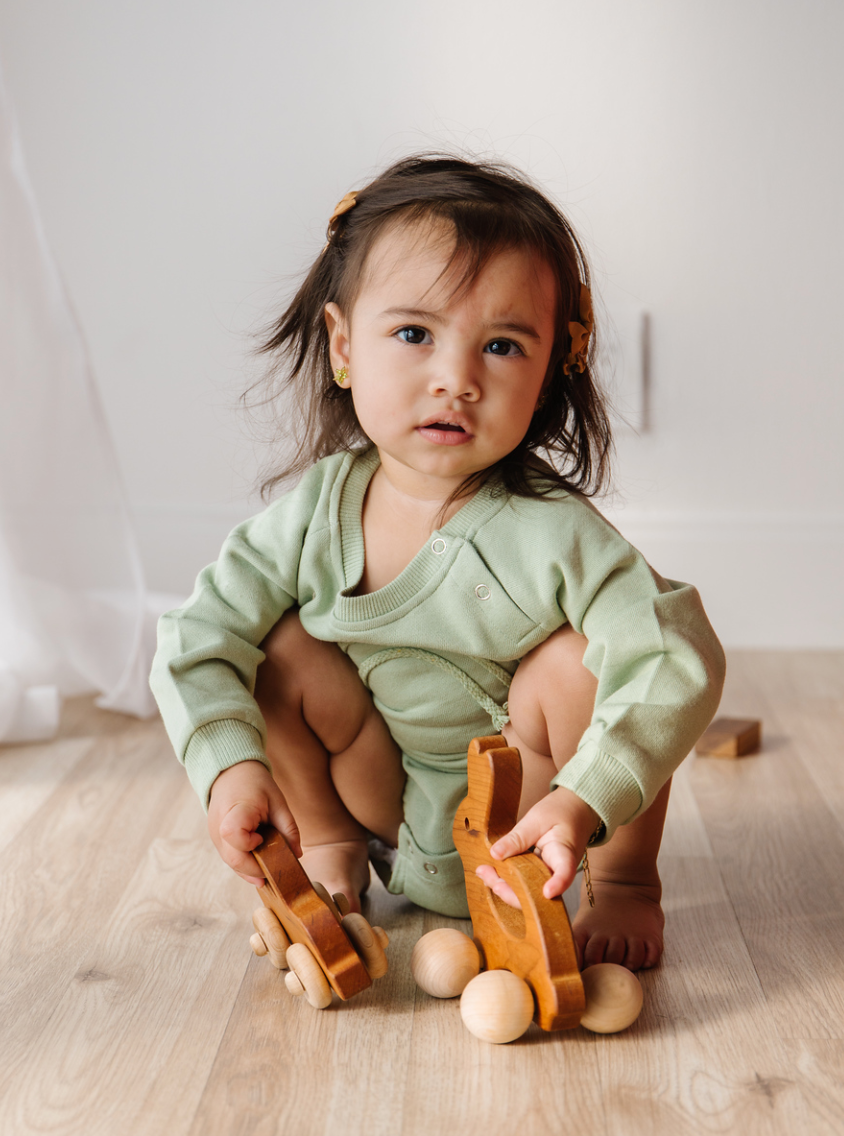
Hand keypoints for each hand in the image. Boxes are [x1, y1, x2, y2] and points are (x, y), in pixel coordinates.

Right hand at [207, 760, 301, 885]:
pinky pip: (229, 858)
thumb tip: (297, 855)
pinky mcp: (216, 840)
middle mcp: (219, 826)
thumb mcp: (277, 801)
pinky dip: (244, 864)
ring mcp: (215, 835)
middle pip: (232, 858)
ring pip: (230, 863)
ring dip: (250, 870)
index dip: (249, 843)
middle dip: (255, 870)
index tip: (262, 838)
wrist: (231, 773)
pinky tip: (258, 864)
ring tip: (269, 868)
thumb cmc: (255, 784)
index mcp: (235, 810)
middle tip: (274, 871)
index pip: (233, 834)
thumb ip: (288, 828)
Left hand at [477, 785, 598, 903]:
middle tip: (487, 876)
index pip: (565, 873)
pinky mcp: (539, 874)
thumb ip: (517, 837)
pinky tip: (490, 872)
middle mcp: (558, 872)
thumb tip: (495, 854)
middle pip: (539, 892)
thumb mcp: (537, 819)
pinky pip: (524, 883)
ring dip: (505, 887)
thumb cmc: (559, 812)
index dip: (557, 885)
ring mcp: (549, 876)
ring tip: (483, 872)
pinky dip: (507, 880)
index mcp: (565, 854)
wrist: (573, 811)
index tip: (547, 892)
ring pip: (528, 892)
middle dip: (511, 892)